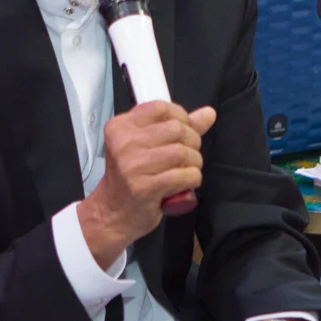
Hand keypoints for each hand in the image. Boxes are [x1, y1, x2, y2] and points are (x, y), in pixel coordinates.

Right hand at [79, 102, 216, 266]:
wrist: (112, 213)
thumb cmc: (130, 178)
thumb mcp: (144, 146)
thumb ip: (176, 127)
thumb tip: (208, 113)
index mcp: (120, 127)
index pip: (160, 108)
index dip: (181, 117)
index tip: (183, 130)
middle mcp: (123, 143)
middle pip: (176, 129)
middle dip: (192, 141)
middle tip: (188, 154)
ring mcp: (133, 166)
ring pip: (183, 152)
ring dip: (195, 162)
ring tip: (188, 169)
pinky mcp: (145, 188)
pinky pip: (185, 175)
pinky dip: (193, 178)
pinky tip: (186, 183)